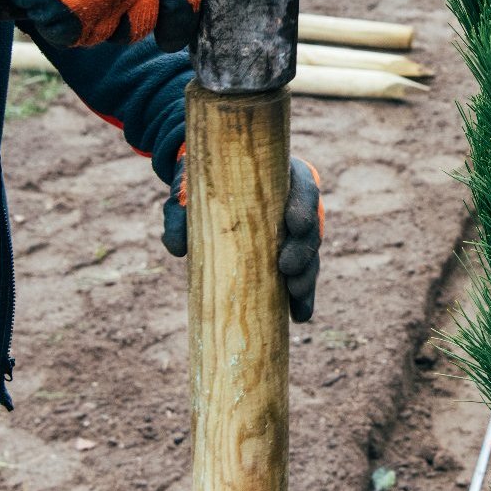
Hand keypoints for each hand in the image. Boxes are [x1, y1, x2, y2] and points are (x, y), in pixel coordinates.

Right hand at [7, 0, 201, 51]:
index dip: (181, 22)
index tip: (171, 38)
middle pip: (141, 26)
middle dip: (122, 24)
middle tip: (94, 3)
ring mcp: (109, 4)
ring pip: (105, 35)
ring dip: (87, 22)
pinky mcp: (76, 21)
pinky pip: (71, 36)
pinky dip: (57, 24)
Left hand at [162, 155, 323, 322]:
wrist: (202, 193)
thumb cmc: (199, 183)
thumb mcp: (187, 190)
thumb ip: (179, 212)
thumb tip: (178, 247)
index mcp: (281, 175)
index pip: (303, 185)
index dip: (304, 205)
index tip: (294, 224)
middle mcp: (294, 203)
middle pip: (311, 224)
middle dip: (304, 248)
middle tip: (286, 268)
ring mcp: (293, 232)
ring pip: (310, 253)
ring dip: (307, 276)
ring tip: (295, 296)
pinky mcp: (288, 257)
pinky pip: (301, 275)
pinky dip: (302, 296)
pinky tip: (300, 314)